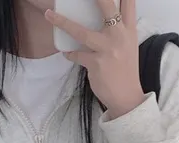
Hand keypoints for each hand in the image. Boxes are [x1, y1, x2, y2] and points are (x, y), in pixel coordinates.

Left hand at [45, 0, 146, 119]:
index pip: (128, 2)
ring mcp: (107, 50)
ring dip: (63, 22)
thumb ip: (118, 31)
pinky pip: (77, 55)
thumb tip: (103, 20)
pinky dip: (70, 54)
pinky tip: (66, 53)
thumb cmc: (125, 72)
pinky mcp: (96, 64)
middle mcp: (120, 36)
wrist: (127, 98)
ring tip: (49, 15)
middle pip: (107, 6)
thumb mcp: (128, 47)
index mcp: (129, 30)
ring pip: (81, 32)